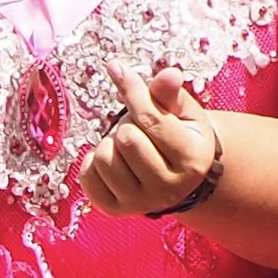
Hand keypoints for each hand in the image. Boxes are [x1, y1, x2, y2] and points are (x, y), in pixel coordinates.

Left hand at [79, 63, 226, 220]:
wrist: (178, 178)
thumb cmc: (181, 136)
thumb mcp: (184, 113)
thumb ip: (171, 94)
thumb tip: (168, 73)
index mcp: (191, 161)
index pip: (151, 120)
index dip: (132, 90)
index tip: (118, 69)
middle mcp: (168, 188)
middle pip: (125, 139)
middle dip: (127, 124)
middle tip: (139, 128)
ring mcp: (140, 203)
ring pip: (104, 157)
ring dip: (111, 143)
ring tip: (127, 145)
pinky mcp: (115, 209)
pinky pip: (87, 176)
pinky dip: (94, 161)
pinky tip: (113, 160)